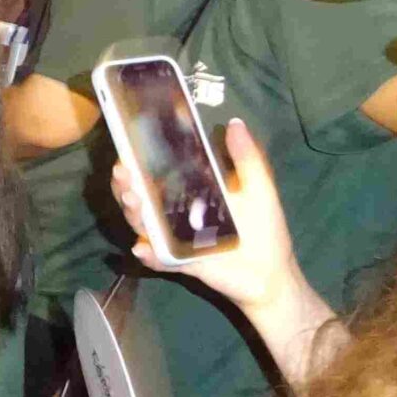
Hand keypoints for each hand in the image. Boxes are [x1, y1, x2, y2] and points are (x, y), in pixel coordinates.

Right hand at [116, 117, 299, 313]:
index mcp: (188, 192)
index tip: (127, 150)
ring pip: (142, 224)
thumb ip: (246, 158)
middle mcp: (174, 214)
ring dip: (133, 213)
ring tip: (134, 201)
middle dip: (126, 185)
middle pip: (139, 197)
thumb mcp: (258, 189)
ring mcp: (174, 238)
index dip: (136, 161)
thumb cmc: (264, 229)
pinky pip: (158, 258)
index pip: (155, 173)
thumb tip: (234, 123)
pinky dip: (148, 254)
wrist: (273, 273)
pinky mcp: (179, 262)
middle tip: (124, 173)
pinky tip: (143, 248)